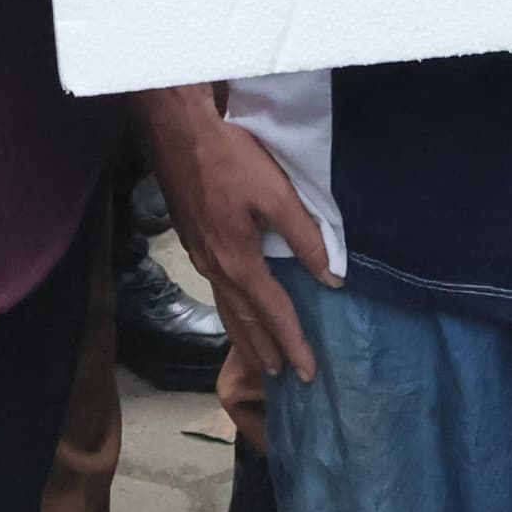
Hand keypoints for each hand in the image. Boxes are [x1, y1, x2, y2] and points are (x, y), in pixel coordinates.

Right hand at [135, 81, 326, 382]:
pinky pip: (216, 292)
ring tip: (262, 361)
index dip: (294, 343)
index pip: (273, 313)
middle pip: (244, 321)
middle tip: (286, 379)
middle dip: (267, 352)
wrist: (178, 132)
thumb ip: (306, 237)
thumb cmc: (231, 158)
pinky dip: (231, 313)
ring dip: (245, 338)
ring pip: (226, 309)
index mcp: (238, 261)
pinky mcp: (193, 241)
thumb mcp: (276, 194)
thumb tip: (332, 278)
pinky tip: (237, 310)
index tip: (309, 373)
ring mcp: (200, 256)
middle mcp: (215, 268)